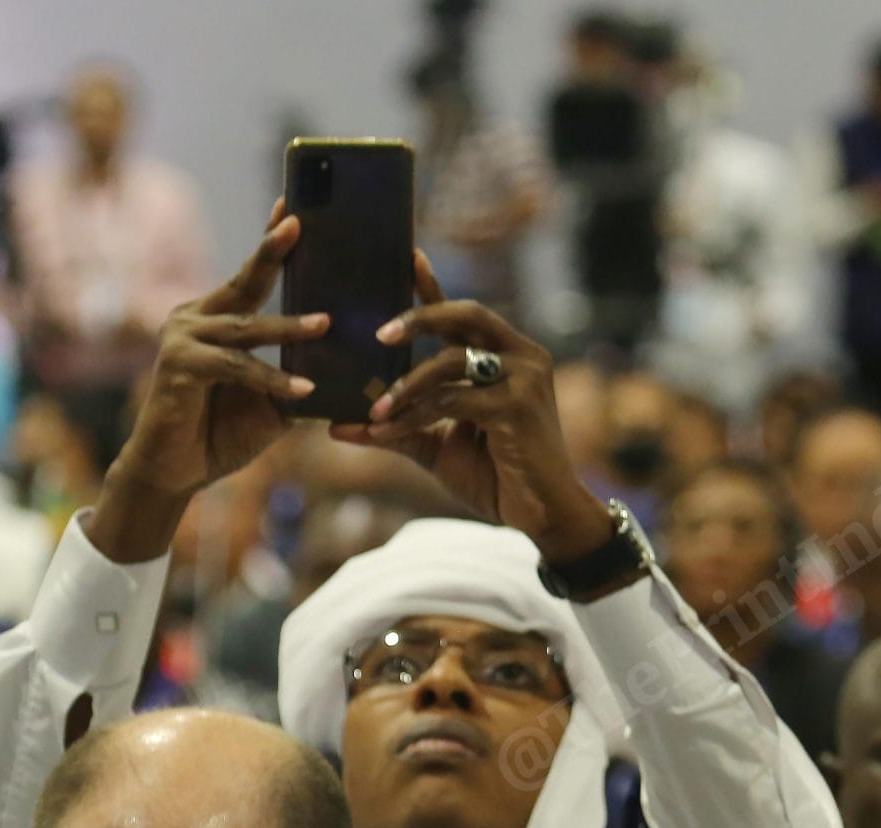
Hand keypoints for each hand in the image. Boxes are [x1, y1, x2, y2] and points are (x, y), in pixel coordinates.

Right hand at [86, 207, 326, 563]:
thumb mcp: (270, 401)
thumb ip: (298, 377)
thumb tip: (352, 369)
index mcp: (214, 319)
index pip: (250, 277)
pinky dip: (271, 378)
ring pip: (246, 328)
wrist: (174, 473)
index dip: (271, 245)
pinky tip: (302, 389)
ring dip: (288, 328)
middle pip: (243, 283)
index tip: (294, 210)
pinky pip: (236, 367)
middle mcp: (194, 318)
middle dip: (272, 252)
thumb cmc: (220, 434)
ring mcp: (182, 339)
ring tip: (326, 324)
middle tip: (300, 224)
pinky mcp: (180, 366)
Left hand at [331, 252, 610, 562]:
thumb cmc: (497, 476)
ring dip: (407, 384)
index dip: (433, 287)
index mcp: (507, 356)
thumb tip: (337, 425)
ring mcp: (524, 378)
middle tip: (379, 334)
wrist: (543, 516)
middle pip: (466, 314)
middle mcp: (522, 356)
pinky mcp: (519, 406)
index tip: (406, 258)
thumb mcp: (438, 446)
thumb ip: (396, 428)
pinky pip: (453, 401)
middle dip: (419, 317)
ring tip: (375, 408)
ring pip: (452, 362)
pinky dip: (416, 414)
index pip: (464, 314)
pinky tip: (387, 429)